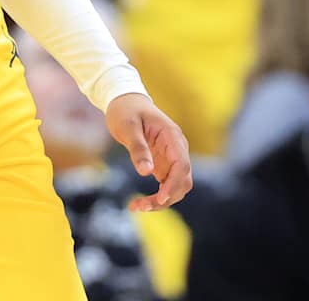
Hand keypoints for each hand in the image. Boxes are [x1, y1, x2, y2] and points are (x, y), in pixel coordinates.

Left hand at [106, 94, 192, 211]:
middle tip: (140, 206)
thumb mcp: (127, 126)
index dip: (174, 184)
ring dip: (161, 200)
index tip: (160, 199)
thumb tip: (146, 173)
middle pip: (182, 180)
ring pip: (176, 186)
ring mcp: (172, 158)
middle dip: (166, 197)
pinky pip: (166, 185)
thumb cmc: (126, 111)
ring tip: (136, 207)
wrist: (125, 102)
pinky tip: (140, 203)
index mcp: (173, 137)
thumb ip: (137, 148)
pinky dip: (157, 196)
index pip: (182, 165)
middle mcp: (177, 149)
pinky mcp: (164, 164)